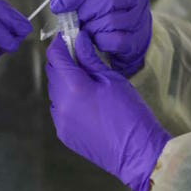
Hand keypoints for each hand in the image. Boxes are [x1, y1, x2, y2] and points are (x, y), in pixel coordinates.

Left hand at [46, 31, 169, 190]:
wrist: (138, 153)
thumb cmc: (130, 113)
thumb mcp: (113, 79)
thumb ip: (90, 59)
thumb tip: (78, 40)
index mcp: (74, 88)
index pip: (55, 57)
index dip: (60, 43)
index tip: (68, 36)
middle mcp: (61, 105)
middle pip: (52, 73)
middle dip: (62, 61)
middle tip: (80, 54)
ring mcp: (60, 122)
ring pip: (55, 91)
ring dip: (65, 81)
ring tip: (87, 80)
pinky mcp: (64, 134)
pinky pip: (60, 109)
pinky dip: (67, 99)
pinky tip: (87, 100)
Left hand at [50, 0, 151, 76]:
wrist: (128, 40)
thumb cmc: (108, 16)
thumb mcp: (93, 0)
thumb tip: (57, 3)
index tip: (59, 6)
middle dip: (86, 12)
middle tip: (77, 21)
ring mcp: (140, 19)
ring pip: (112, 21)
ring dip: (92, 29)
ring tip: (86, 32)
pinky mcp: (137, 41)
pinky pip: (116, 40)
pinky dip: (101, 42)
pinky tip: (96, 42)